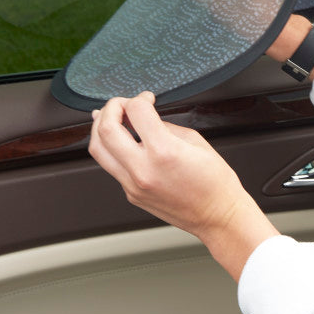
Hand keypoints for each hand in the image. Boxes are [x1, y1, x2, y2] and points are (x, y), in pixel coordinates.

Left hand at [89, 91, 277, 279]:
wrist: (216, 215)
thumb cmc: (213, 181)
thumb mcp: (196, 142)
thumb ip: (165, 127)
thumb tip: (144, 118)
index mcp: (164, 152)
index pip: (136, 111)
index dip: (140, 98)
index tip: (147, 98)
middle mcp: (143, 170)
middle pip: (106, 130)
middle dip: (111, 108)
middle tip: (122, 103)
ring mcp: (133, 185)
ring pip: (97, 150)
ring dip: (101, 128)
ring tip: (112, 117)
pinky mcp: (131, 194)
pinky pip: (111, 166)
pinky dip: (111, 148)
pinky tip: (120, 139)